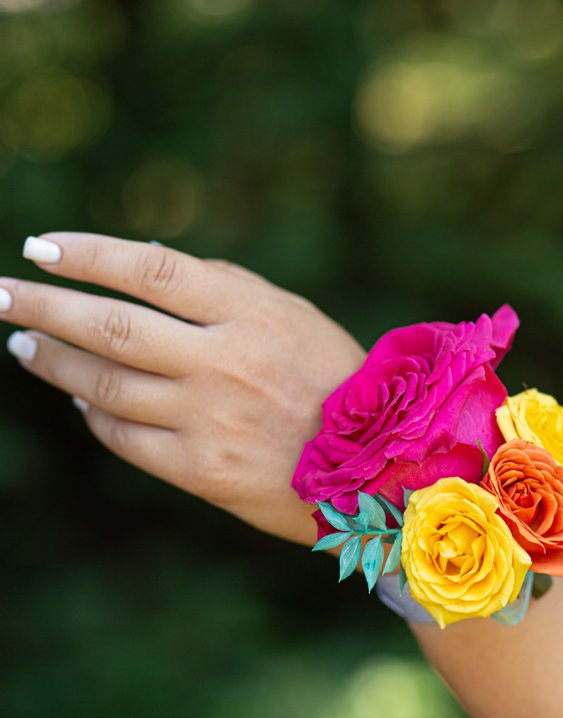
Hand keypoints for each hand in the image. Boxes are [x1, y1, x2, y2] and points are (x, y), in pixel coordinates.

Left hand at [0, 234, 365, 545]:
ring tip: (24, 342)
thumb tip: (144, 260)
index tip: (40, 247)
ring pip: (104, 385)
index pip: (150, 269)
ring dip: (54, 361)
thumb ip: (223, 287)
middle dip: (43, 304)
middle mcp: (223, 362)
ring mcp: (208, 420)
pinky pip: (125, 437)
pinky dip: (92, 414)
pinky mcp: (201, 470)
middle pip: (111, 326)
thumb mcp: (292, 316)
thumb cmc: (333, 380)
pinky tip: (76, 398)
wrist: (373, 470)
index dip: (88, 254)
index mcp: (249, 313)